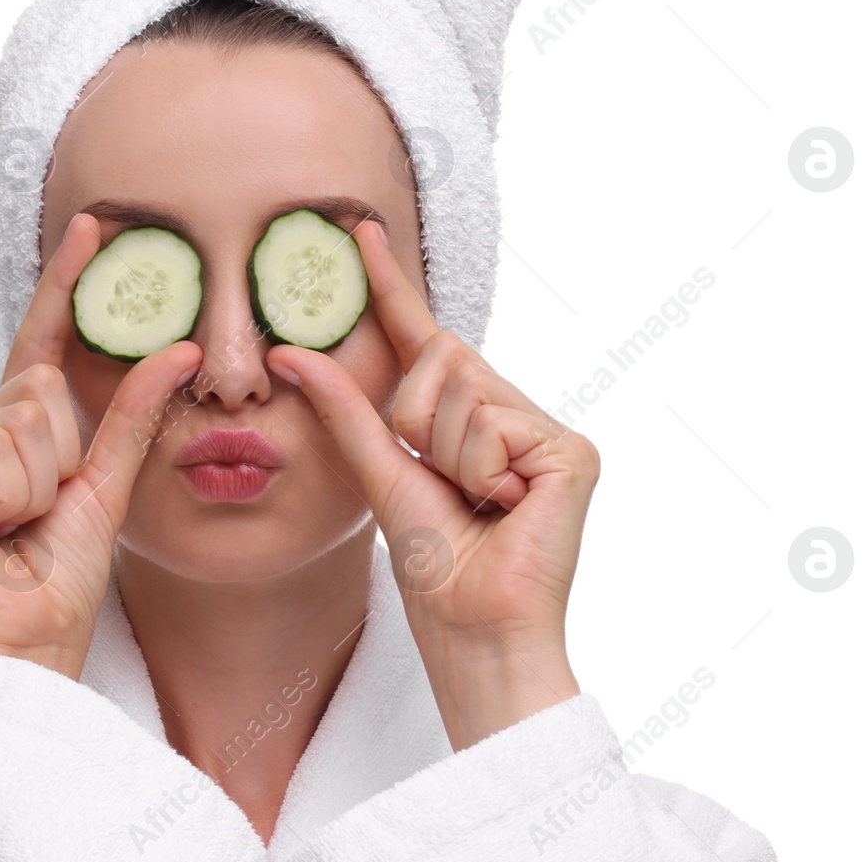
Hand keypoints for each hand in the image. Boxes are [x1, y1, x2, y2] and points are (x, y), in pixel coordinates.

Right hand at [0, 212, 200, 678]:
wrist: (30, 644)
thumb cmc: (60, 578)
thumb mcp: (108, 485)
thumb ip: (134, 414)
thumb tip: (176, 346)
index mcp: (8, 435)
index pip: (44, 346)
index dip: (67, 288)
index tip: (95, 225)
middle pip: (41, 385)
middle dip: (64, 453)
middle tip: (39, 516)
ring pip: (26, 414)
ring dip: (42, 481)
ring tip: (16, 531)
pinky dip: (13, 494)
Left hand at [264, 220, 597, 747]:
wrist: (473, 628)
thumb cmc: (432, 565)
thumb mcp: (378, 471)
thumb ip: (344, 408)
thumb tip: (289, 351)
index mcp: (466, 418)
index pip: (424, 339)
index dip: (392, 288)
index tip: (358, 233)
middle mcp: (511, 413)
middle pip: (439, 356)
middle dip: (415, 419)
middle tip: (442, 484)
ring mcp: (545, 431)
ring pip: (461, 387)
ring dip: (445, 453)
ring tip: (476, 506)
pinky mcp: (572, 451)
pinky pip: (493, 423)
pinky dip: (479, 471)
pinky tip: (505, 510)